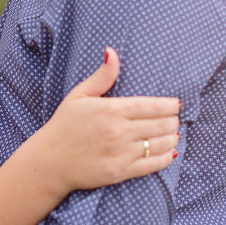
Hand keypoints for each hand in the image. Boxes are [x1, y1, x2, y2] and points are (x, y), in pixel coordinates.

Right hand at [42, 47, 180, 192]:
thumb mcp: (79, 95)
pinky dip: (166, 158)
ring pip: (160, 144)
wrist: (49, 161)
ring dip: (172, 138)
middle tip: (175, 119)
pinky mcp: (121, 172)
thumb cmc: (64, 125)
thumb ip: (102, 76)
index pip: (153, 106)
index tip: (176, 104)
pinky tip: (170, 152)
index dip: (170, 105)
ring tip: (174, 134)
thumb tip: (112, 52)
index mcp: (111, 109)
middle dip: (173, 121)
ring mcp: (121, 153)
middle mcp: (119, 131)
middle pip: (161, 124)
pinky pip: (152, 165)